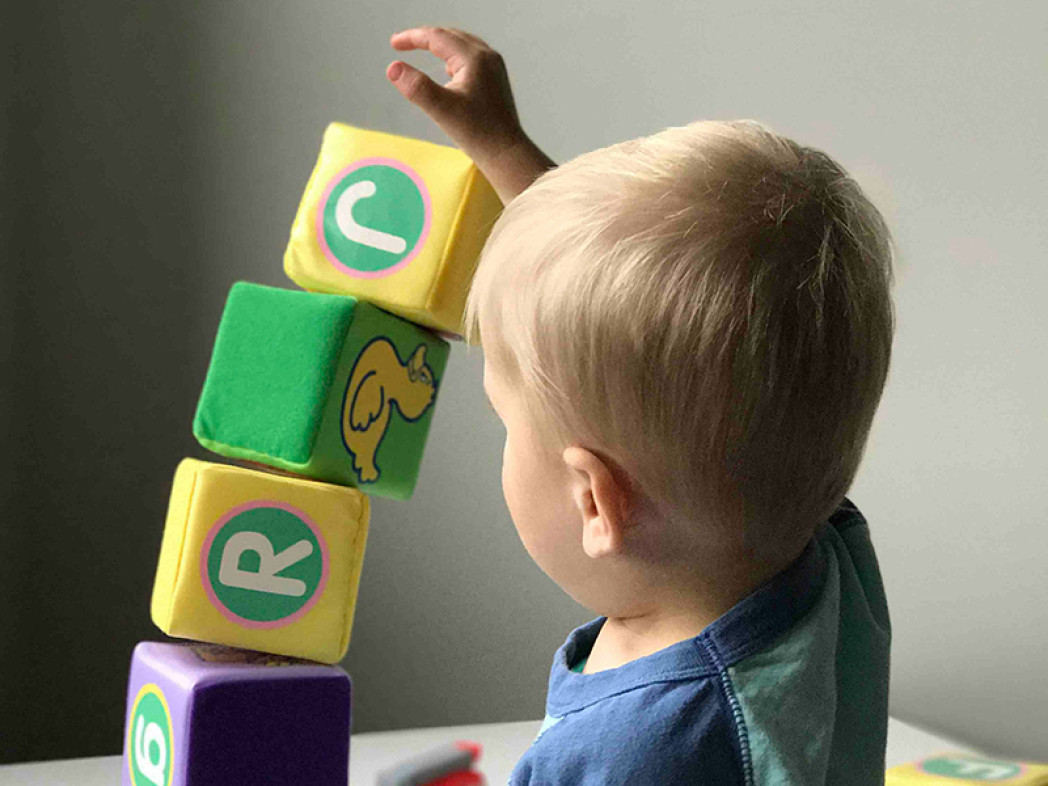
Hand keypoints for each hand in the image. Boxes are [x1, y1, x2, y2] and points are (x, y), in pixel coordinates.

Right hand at [387, 26, 523, 161]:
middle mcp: (488, 57)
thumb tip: (393, 68)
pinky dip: (453, 57)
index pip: (437, 37)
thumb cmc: (478, 134)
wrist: (506, 153)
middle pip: (450, 36)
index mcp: (475, 59)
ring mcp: (494, 67)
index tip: (394, 44)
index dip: (412, 37)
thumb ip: (417, 87)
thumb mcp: (442, 110)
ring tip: (421, 50)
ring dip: (440, 45)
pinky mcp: (495, 79)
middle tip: (402, 44)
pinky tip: (448, 70)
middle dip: (425, 38)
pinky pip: (470, 58)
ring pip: (461, 45)